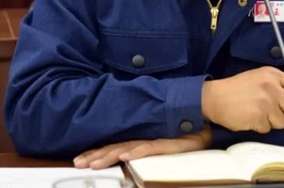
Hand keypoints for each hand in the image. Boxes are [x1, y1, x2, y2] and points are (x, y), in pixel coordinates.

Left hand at [73, 125, 211, 169]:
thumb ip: (143, 145)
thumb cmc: (182, 132)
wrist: (204, 119)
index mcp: (139, 136)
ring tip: (95, 164)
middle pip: (115, 146)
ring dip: (110, 156)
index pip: (113, 145)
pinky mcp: (168, 142)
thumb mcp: (159, 140)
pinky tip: (125, 157)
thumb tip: (124, 154)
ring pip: (127, 148)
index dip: (96, 152)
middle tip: (79, 164)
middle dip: (96, 156)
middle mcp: (143, 136)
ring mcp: (154, 138)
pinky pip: (150, 148)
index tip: (79, 160)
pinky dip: (137, 152)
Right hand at [201, 67, 283, 133]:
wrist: (214, 97)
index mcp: (272, 74)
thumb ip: (278, 84)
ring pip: (282, 121)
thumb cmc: (236, 89)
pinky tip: (249, 118)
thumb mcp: (259, 77)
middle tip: (270, 110)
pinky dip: (259, 127)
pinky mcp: (258, 116)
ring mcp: (265, 102)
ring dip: (270, 121)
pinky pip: (268, 129)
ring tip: (256, 113)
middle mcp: (271, 86)